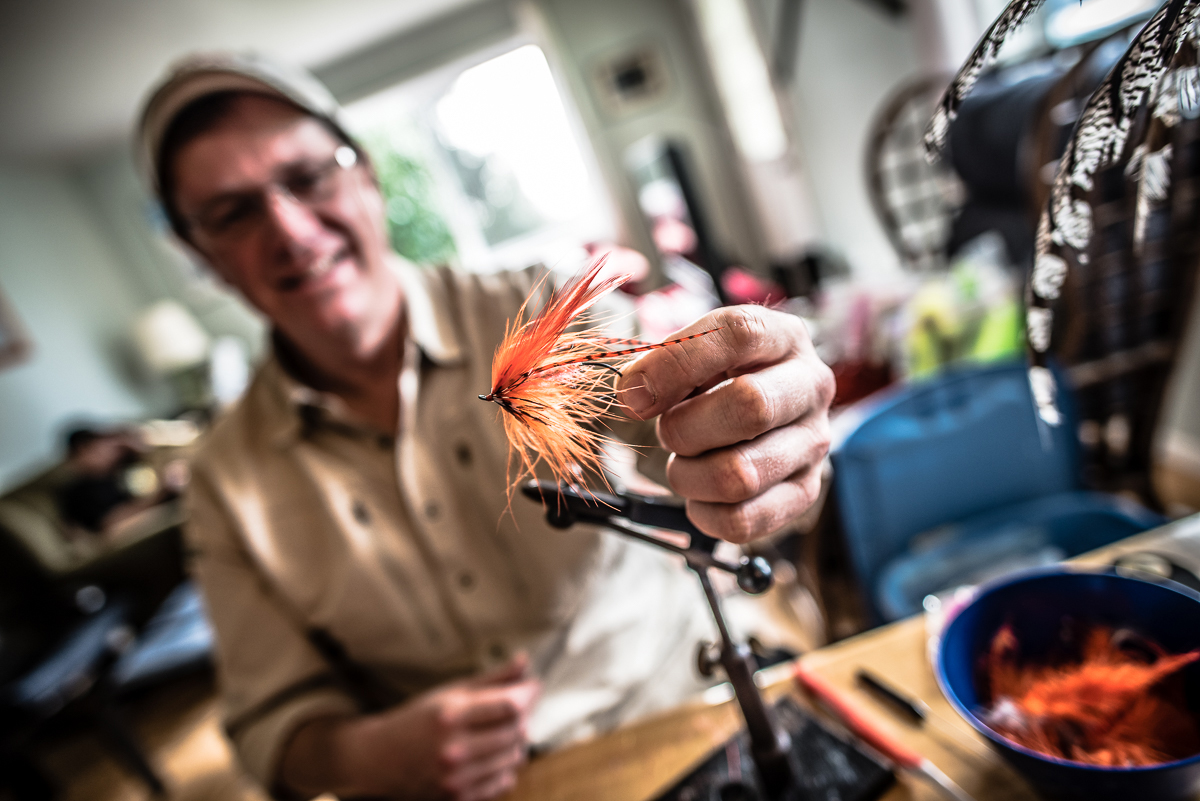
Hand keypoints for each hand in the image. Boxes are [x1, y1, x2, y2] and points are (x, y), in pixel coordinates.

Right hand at [282, 654, 540, 799]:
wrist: (380, 761)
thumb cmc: (418, 720)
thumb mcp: (450, 692)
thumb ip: (491, 679)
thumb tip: (525, 661)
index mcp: (449, 716)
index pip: (509, 705)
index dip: (528, 694)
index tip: (533, 686)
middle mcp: (452, 749)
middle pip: (515, 732)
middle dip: (522, 718)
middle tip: (515, 709)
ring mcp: (455, 779)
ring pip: (514, 758)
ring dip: (515, 744)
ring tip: (501, 733)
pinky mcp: (458, 799)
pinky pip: (503, 782)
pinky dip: (505, 768)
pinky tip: (492, 757)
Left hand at [617, 305, 833, 542]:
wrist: (757, 413)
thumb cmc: (718, 378)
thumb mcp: (693, 353)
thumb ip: (661, 363)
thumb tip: (633, 397)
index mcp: (782, 336)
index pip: (738, 334)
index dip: (675, 364)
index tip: (632, 394)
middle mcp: (810, 386)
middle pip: (751, 406)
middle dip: (684, 427)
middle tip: (666, 430)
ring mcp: (813, 443)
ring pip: (741, 474)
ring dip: (689, 475)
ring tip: (685, 462)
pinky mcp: (803, 492)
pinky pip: (742, 521)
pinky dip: (703, 513)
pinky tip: (700, 494)